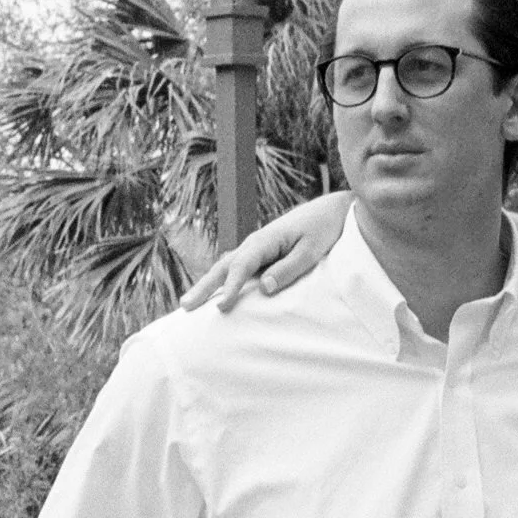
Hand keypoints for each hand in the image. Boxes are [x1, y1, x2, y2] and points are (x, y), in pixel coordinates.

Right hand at [179, 190, 351, 310]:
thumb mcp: (312, 250)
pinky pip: (236, 269)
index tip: (221, 307)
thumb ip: (289, 268)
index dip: (230, 288)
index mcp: (264, 240)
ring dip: (206, 285)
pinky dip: (221, 281)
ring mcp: (256, 249)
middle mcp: (254, 243)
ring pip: (225, 268)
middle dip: (204, 287)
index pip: (241, 267)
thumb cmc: (324, 229)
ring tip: (188, 305)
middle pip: (223, 267)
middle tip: (185, 307)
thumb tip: (264, 287)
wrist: (332, 210)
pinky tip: (213, 295)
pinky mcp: (262, 254)